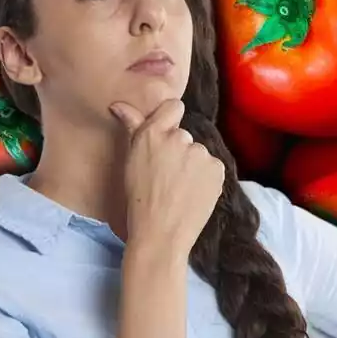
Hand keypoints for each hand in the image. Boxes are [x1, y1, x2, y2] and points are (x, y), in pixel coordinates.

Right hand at [110, 98, 224, 253]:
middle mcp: (179, 138)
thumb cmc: (140, 198)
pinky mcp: (217, 168)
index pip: (174, 107)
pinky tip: (193, 193)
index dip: (171, 119)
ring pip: (199, 154)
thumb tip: (119, 105)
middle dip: (179, 151)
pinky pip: (212, 168)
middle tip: (168, 176)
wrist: (161, 232)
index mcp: (153, 133)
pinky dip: (206, 179)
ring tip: (180, 189)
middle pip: (185, 136)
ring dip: (193, 166)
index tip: (167, 136)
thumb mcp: (131, 160)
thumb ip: (132, 127)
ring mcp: (200, 153)